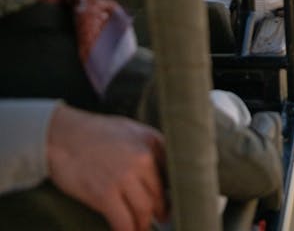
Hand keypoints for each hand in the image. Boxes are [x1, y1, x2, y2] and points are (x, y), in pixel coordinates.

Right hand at [47, 104, 166, 230]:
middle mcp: (143, 159)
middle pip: (160, 195)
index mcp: (152, 142)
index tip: (173, 199)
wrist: (61, 135)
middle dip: (162, 211)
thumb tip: (164, 170)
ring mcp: (124, 178)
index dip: (174, 189)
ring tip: (142, 228)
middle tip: (162, 219)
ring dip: (144, 224)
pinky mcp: (104, 194)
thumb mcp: (131, 129)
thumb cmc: (95, 132)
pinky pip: (122, 221)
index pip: (173, 172)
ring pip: (144, 210)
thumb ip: (150, 146)